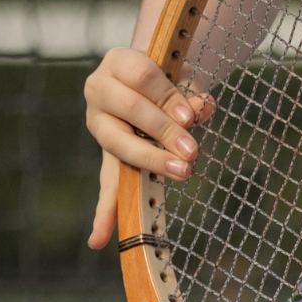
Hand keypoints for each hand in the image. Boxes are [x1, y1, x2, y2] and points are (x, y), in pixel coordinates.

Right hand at [84, 47, 211, 250]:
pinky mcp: (106, 152)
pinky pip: (105, 182)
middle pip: (129, 110)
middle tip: (192, 150)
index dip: (165, 97)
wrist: (151, 79)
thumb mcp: (184, 78)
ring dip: (151, 160)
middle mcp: (99, 89)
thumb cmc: (170, 77)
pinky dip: (105, 210)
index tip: (189, 117)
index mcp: (119, 62)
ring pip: (119, 144)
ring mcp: (98, 122)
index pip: (141, 76)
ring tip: (182, 171)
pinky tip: (99, 239)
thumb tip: (203, 108)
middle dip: (162, 131)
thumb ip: (192, 94)